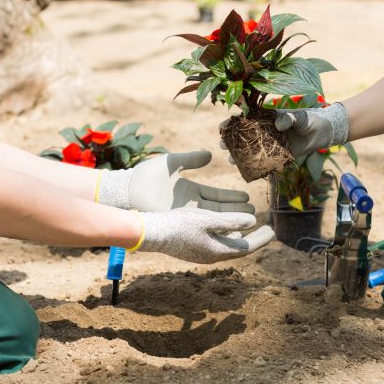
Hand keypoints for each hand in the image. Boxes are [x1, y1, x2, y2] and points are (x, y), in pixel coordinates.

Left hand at [98, 151, 253, 213]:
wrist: (128, 191)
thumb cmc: (146, 176)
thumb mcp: (172, 162)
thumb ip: (191, 158)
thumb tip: (211, 154)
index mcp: (189, 191)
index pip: (216, 195)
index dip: (232, 196)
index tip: (247, 196)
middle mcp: (190, 206)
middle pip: (219, 208)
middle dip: (237, 210)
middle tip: (255, 211)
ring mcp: (186, 216)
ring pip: (215, 219)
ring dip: (232, 219)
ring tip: (250, 220)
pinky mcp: (181, 223)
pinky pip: (204, 226)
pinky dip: (218, 227)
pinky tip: (233, 228)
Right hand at [135, 208, 274, 263]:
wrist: (152, 233)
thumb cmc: (180, 225)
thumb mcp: (208, 219)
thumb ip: (231, 221)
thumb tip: (254, 221)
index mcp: (217, 251)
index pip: (246, 248)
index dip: (261, 239)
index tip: (273, 230)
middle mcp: (211, 255)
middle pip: (239, 248)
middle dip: (254, 238)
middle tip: (268, 229)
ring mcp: (201, 253)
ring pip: (227, 245)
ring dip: (240, 236)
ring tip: (250, 227)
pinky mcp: (193, 247)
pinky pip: (217, 242)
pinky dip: (227, 234)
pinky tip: (227, 226)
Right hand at [218, 103, 349, 158]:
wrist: (322, 133)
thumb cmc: (309, 120)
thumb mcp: (299, 117)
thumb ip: (289, 118)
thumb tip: (279, 124)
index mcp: (265, 119)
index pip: (244, 120)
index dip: (232, 123)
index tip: (223, 127)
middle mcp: (264, 133)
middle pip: (243, 138)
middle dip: (231, 142)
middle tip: (224, 147)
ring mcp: (270, 146)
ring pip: (251, 152)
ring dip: (240, 157)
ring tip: (232, 161)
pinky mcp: (278, 158)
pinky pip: (264, 164)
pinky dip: (257, 168)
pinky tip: (248, 171)